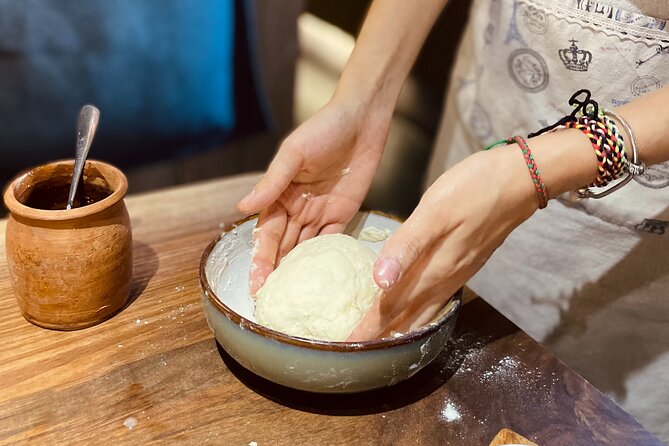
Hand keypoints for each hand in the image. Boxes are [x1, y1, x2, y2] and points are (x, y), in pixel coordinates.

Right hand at [238, 98, 390, 294]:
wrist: (363, 119)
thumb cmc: (324, 129)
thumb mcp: (294, 154)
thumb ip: (271, 182)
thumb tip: (242, 207)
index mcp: (280, 195)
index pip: (267, 234)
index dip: (260, 260)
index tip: (256, 284)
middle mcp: (297, 208)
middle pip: (283, 247)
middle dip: (275, 273)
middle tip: (271, 301)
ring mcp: (320, 213)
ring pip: (305, 249)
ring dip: (298, 272)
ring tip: (294, 300)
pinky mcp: (342, 214)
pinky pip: (331, 243)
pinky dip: (324, 262)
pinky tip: (321, 282)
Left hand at [348, 148, 538, 339]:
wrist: (519, 181)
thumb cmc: (474, 190)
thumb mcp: (435, 212)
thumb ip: (407, 247)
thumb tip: (380, 283)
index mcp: (431, 270)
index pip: (391, 309)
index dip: (368, 329)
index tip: (347, 346)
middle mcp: (443, 279)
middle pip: (405, 317)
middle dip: (379, 335)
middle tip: (356, 350)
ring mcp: (456, 274)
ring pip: (422, 312)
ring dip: (400, 329)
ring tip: (380, 340)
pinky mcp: (464, 264)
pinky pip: (436, 300)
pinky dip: (419, 312)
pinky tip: (414, 309)